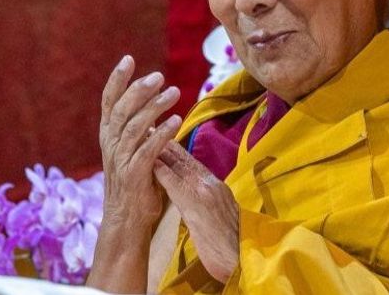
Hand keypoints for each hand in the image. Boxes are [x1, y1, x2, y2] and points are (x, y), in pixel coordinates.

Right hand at [98, 56, 181, 230]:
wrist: (127, 219)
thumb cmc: (134, 181)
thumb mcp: (131, 149)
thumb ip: (137, 127)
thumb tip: (150, 101)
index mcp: (109, 134)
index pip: (108, 101)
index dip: (116, 79)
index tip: (128, 59)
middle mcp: (110, 144)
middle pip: (121, 110)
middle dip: (139, 90)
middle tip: (158, 76)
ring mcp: (120, 160)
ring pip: (134, 127)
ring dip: (154, 107)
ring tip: (174, 92)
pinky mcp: (133, 175)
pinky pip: (147, 150)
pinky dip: (161, 133)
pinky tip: (176, 120)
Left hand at [154, 141, 239, 283]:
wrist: (241, 260)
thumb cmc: (231, 246)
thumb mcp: (221, 217)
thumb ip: (208, 203)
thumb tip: (194, 197)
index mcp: (218, 188)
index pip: (193, 164)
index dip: (176, 150)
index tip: (162, 138)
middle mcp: (212, 185)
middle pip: (185, 160)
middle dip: (166, 144)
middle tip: (149, 128)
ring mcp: (206, 193)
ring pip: (181, 168)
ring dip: (162, 153)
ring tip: (146, 138)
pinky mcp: (199, 206)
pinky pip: (178, 186)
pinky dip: (164, 174)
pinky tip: (152, 164)